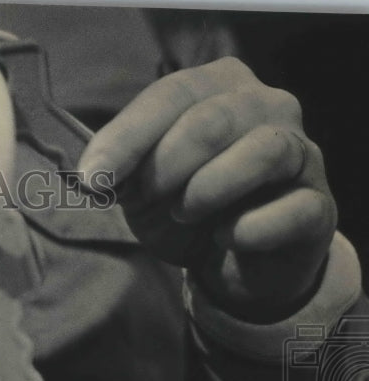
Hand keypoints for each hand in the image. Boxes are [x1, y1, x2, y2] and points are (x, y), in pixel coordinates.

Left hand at [78, 57, 336, 321]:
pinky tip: (224, 237)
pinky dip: (247, 229)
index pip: (170, 94)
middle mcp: (267, 106)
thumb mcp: (141, 188)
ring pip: (263, 150)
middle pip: (211, 120)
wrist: (234, 263)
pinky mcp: (318, 206)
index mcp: (218, 86)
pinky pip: (289, 210)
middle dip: (164, 166)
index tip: (92, 177)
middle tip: (145, 198)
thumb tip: (95, 174)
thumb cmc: (186, 209)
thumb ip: (120, 171)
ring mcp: (301, 153)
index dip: (126, 137)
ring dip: (207, 189)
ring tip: (183, 213)